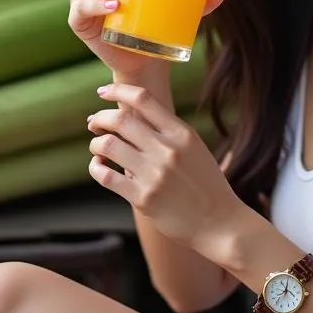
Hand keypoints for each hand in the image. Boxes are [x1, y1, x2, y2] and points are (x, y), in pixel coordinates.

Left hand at [88, 83, 241, 250]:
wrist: (219, 222)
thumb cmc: (205, 182)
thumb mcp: (192, 147)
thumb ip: (166, 130)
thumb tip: (130, 114)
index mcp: (181, 133)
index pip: (143, 99)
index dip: (117, 91)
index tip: (102, 92)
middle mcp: (167, 150)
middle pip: (120, 120)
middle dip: (100, 118)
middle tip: (93, 123)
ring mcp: (154, 175)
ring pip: (107, 145)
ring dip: (96, 143)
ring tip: (98, 147)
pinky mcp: (143, 198)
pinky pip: (106, 176)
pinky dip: (95, 167)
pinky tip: (99, 166)